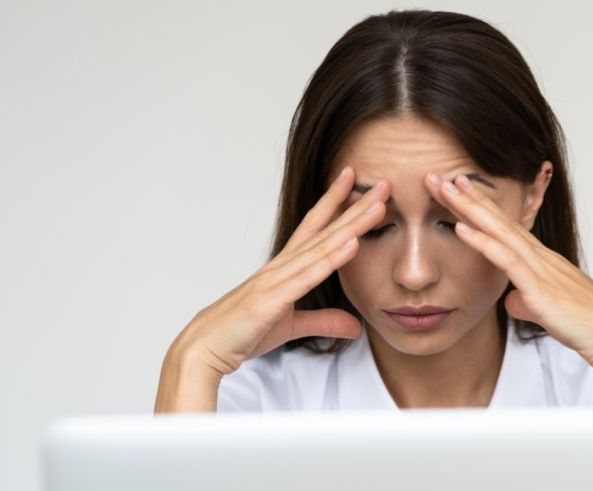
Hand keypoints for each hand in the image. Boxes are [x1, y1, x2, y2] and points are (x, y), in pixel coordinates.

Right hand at [166, 166, 391, 376]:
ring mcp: (277, 279)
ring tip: (378, 206)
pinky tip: (351, 244)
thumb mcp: (291, 326)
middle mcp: (282, 265)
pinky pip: (307, 276)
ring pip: (322, 247)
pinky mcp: (272, 299)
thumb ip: (324, 322)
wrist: (204, 347)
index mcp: (285, 268)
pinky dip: (330, 259)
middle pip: (326, 229)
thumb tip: (356, 326)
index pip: (316, 227)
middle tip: (384, 183)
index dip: (336, 203)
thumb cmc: (241, 331)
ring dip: (352, 225)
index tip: (355, 180)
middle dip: (355, 205)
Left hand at [424, 172, 592, 373]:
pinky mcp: (541, 288)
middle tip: (437, 175)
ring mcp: (541, 269)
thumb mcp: (549, 312)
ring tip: (445, 187)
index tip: (455, 189)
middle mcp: (541, 257)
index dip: (479, 207)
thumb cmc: (589, 327)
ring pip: (499, 231)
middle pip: (497, 220)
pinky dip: (482, 242)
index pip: (504, 227)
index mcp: (542, 261)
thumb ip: (528, 303)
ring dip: (469, 208)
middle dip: (467, 197)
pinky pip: (506, 259)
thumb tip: (512, 301)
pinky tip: (460, 228)